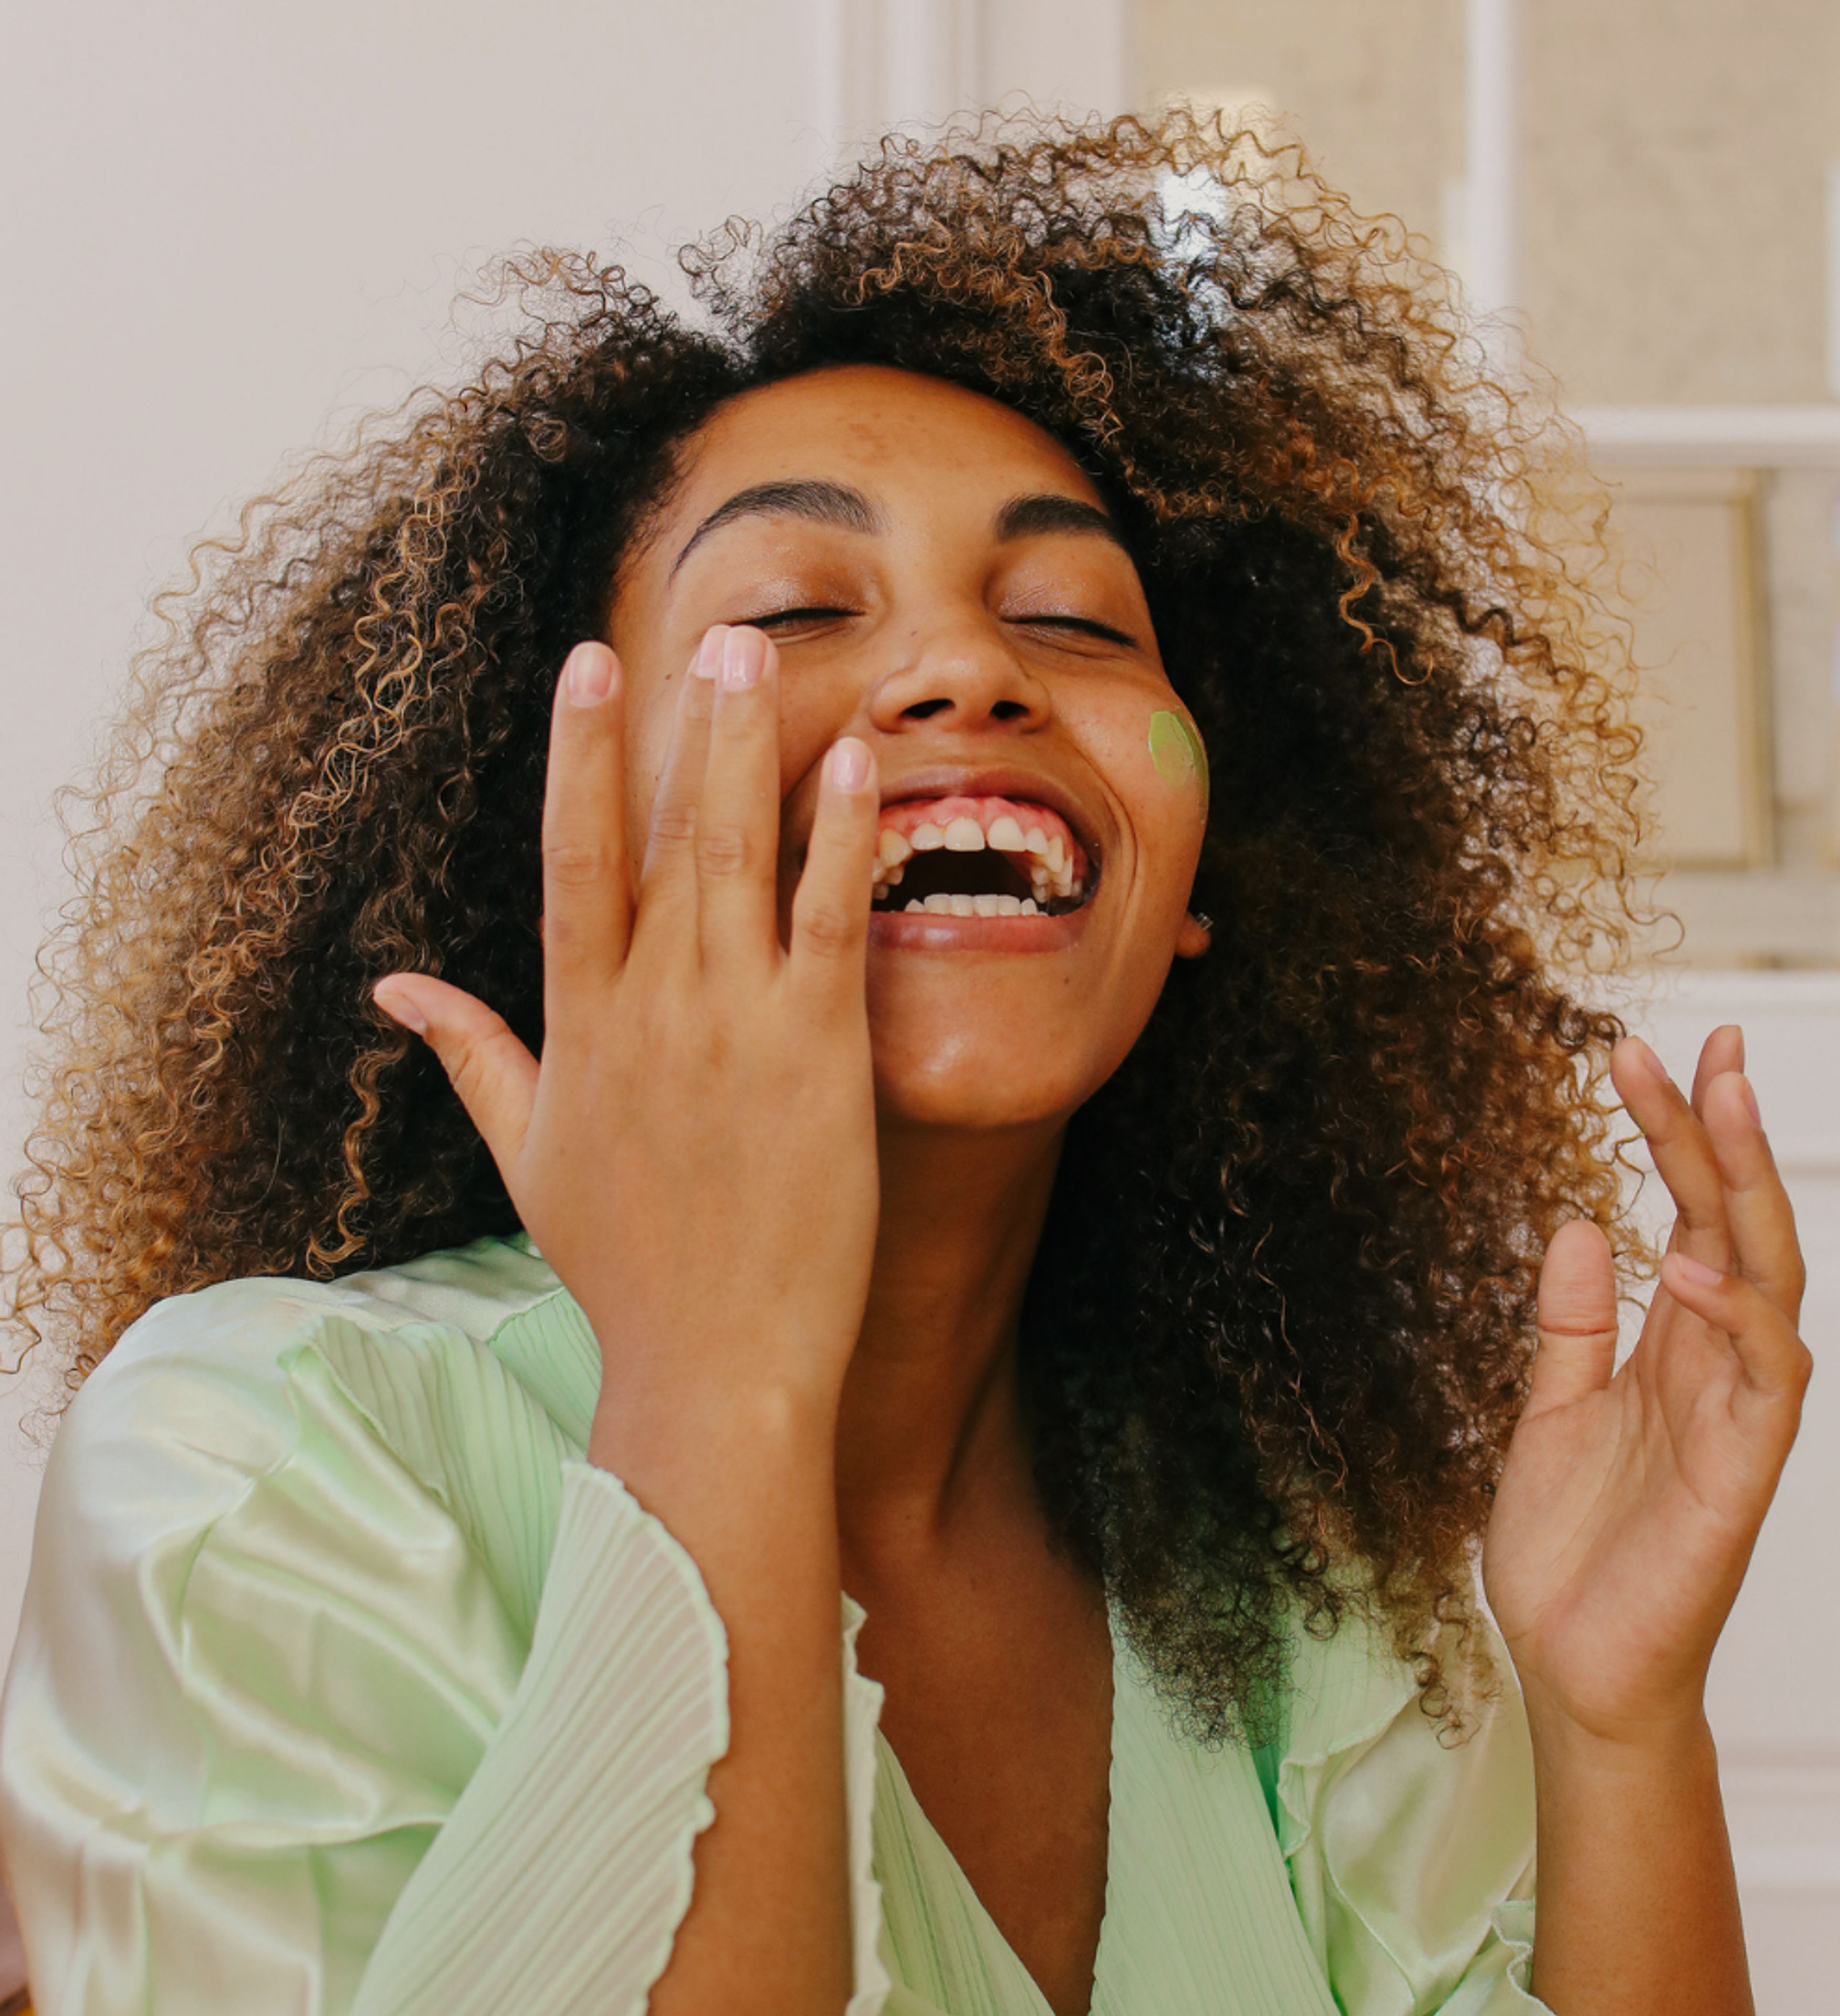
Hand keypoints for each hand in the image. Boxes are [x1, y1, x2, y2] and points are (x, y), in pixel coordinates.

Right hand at [373, 625, 883, 1448]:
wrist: (716, 1367)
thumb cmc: (624, 1269)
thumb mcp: (528, 1155)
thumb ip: (470, 1056)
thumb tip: (394, 983)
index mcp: (580, 1027)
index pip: (572, 862)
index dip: (578, 757)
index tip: (586, 667)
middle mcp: (651, 1009)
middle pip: (661, 838)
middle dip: (679, 725)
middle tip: (707, 628)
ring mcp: (735, 1026)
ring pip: (738, 856)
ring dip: (750, 749)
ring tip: (760, 656)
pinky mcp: (818, 1055)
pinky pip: (829, 922)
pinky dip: (841, 838)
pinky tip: (856, 763)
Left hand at [1482, 1026, 1810, 1743]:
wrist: (1570, 1666)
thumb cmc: (1570, 1550)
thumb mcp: (1549, 1411)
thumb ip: (1568, 1325)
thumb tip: (1577, 1222)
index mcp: (1668, 1347)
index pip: (1690, 1218)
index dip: (1682, 1137)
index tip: (1654, 1055)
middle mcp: (1713, 1367)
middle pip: (1738, 1226)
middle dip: (1728, 1136)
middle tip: (1715, 1046)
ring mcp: (1735, 1416)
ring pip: (1770, 1280)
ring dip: (1750, 1191)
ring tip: (1721, 1102)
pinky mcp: (1742, 1474)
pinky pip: (1764, 1380)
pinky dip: (1737, 1318)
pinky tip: (1689, 1267)